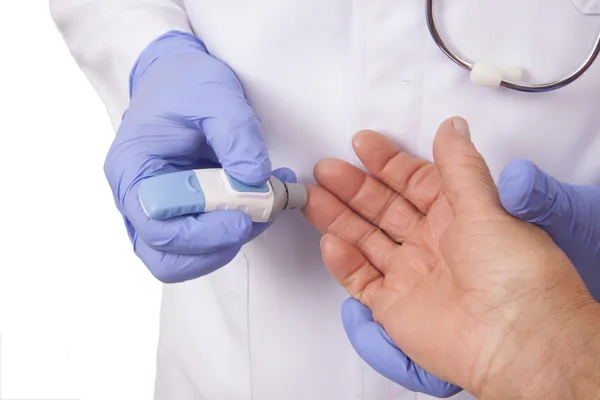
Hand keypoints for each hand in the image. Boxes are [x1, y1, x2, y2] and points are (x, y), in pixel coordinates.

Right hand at [104, 31, 292, 282]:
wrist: (178, 80)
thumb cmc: (186, 86)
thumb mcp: (216, 96)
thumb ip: (236, 135)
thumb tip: (255, 178)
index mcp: (132, 170)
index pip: (156, 228)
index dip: (201, 235)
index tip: (243, 221)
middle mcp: (137, 199)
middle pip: (165, 257)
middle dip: (214, 248)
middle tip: (253, 221)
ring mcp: (157, 211)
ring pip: (185, 258)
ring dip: (229, 242)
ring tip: (264, 206)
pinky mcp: (181, 213)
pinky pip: (203, 241)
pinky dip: (235, 229)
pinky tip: (261, 200)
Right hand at [303, 118, 599, 397]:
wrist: (512, 340)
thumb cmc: (511, 269)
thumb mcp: (487, 205)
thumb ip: (460, 166)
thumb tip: (452, 125)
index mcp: (456, 217)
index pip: (414, 182)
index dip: (387, 162)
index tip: (361, 142)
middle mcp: (431, 243)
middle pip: (383, 209)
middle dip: (353, 187)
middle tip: (324, 169)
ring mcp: (410, 275)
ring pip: (365, 240)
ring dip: (338, 218)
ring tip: (310, 196)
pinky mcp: (393, 307)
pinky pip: (361, 280)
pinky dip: (344, 262)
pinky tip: (331, 242)